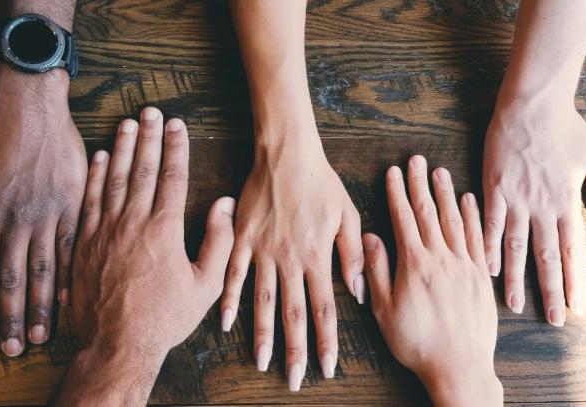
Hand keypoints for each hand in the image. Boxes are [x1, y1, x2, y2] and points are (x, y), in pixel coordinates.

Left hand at [56, 111, 234, 405]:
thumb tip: (224, 205)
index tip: (177, 125)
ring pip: (113, 178)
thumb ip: (218, 241)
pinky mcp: (84, 243)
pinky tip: (99, 157)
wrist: (116, 344)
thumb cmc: (164, 318)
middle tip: (151, 111)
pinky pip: (89, 200)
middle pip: (141, 169)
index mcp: (163, 230)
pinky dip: (94, 176)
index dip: (176, 147)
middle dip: (148, 137)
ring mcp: (104, 231)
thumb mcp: (205, 285)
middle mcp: (132, 223)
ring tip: (127, 123)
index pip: (171, 177)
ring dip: (121, 148)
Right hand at [220, 129, 363, 390]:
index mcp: (317, 256)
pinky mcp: (242, 239)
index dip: (326, 341)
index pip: (324, 309)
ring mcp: (263, 251)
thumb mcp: (348, 215)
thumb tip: (359, 292)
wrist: (286, 154)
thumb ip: (352, 255)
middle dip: (295, 350)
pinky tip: (226, 323)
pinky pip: (234, 275)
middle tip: (294, 379)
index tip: (327, 367)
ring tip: (262, 361)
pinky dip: (229, 300)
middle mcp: (290, 260)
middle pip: (293, 313)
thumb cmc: (321, 182)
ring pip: (262, 301)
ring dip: (262, 334)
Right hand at [364, 156, 501, 406]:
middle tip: (417, 159)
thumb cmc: (417, 343)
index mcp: (415, 264)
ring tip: (440, 171)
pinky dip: (473, 216)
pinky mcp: (481, 276)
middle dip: (420, 184)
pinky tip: (469, 201)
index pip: (404, 219)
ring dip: (446, 194)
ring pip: (454, 220)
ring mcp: (465, 266)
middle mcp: (442, 258)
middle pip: (429, 213)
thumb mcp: (384, 310)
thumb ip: (376, 271)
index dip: (397, 193)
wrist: (459, 367)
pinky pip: (478, 238)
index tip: (394, 172)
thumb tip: (369, 238)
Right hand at [483, 101, 585, 324]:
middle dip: (550, 290)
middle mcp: (541, 206)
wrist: (531, 105)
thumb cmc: (566, 128)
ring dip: (515, 278)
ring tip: (513, 305)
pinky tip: (486, 268)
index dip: (575, 281)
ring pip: (516, 246)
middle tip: (552, 319)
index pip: (572, 250)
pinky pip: (489, 224)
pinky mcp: (493, 188)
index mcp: (566, 201)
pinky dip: (488, 247)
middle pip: (545, 256)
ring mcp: (515, 199)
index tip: (578, 307)